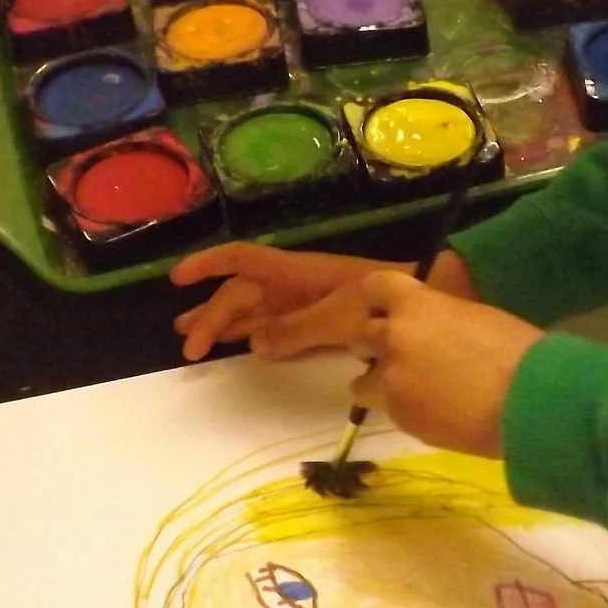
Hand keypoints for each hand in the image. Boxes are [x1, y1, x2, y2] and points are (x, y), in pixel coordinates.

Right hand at [170, 243, 479, 361]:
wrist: (431, 304)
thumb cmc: (386, 302)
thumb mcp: (340, 316)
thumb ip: (297, 330)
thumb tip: (253, 343)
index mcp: (296, 271)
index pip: (243, 260)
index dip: (209, 265)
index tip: (177, 279)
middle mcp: (296, 284)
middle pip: (243, 293)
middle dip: (212, 314)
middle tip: (188, 347)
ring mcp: (307, 303)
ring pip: (256, 311)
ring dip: (226, 325)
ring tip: (196, 344)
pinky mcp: (320, 324)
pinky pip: (277, 326)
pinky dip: (256, 335)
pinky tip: (243, 347)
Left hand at [347, 272, 540, 458]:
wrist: (530, 403)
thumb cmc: (517, 350)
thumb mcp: (475, 317)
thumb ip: (440, 319)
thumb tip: (433, 331)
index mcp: (415, 305)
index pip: (374, 288)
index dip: (379, 300)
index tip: (388, 309)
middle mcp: (393, 339)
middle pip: (361, 335)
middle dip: (376, 344)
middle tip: (402, 355)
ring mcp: (392, 382)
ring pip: (362, 383)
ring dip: (379, 383)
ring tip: (411, 392)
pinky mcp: (401, 419)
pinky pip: (390, 411)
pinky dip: (407, 411)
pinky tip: (438, 414)